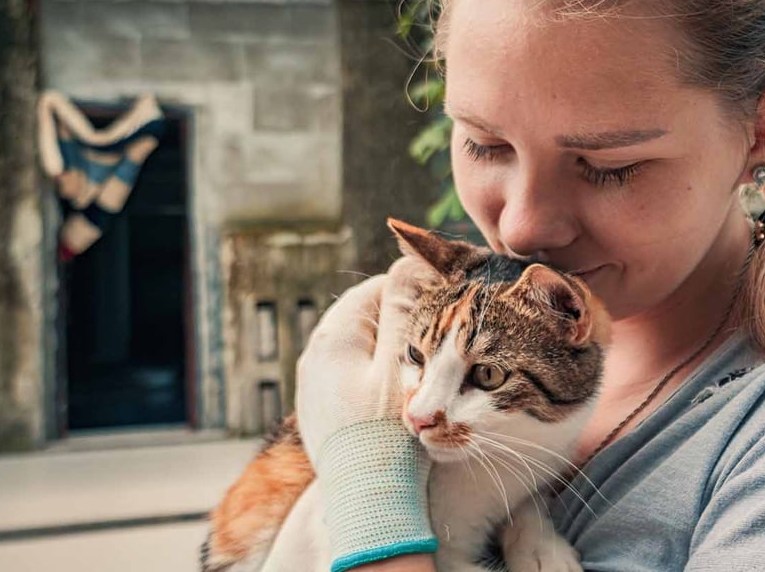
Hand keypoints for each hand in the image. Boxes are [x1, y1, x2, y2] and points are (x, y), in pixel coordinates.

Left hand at [294, 257, 439, 571]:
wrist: (367, 506)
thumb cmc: (387, 435)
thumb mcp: (403, 364)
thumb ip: (405, 308)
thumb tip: (408, 258)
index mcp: (332, 337)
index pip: (378, 288)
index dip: (419, 292)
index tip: (450, 310)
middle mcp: (314, 357)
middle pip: (370, 319)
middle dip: (407, 324)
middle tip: (442, 345)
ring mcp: (316, 389)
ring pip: (365, 352)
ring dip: (396, 354)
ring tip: (425, 376)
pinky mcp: (324, 416)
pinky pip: (357, 382)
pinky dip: (381, 382)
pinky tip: (402, 403)